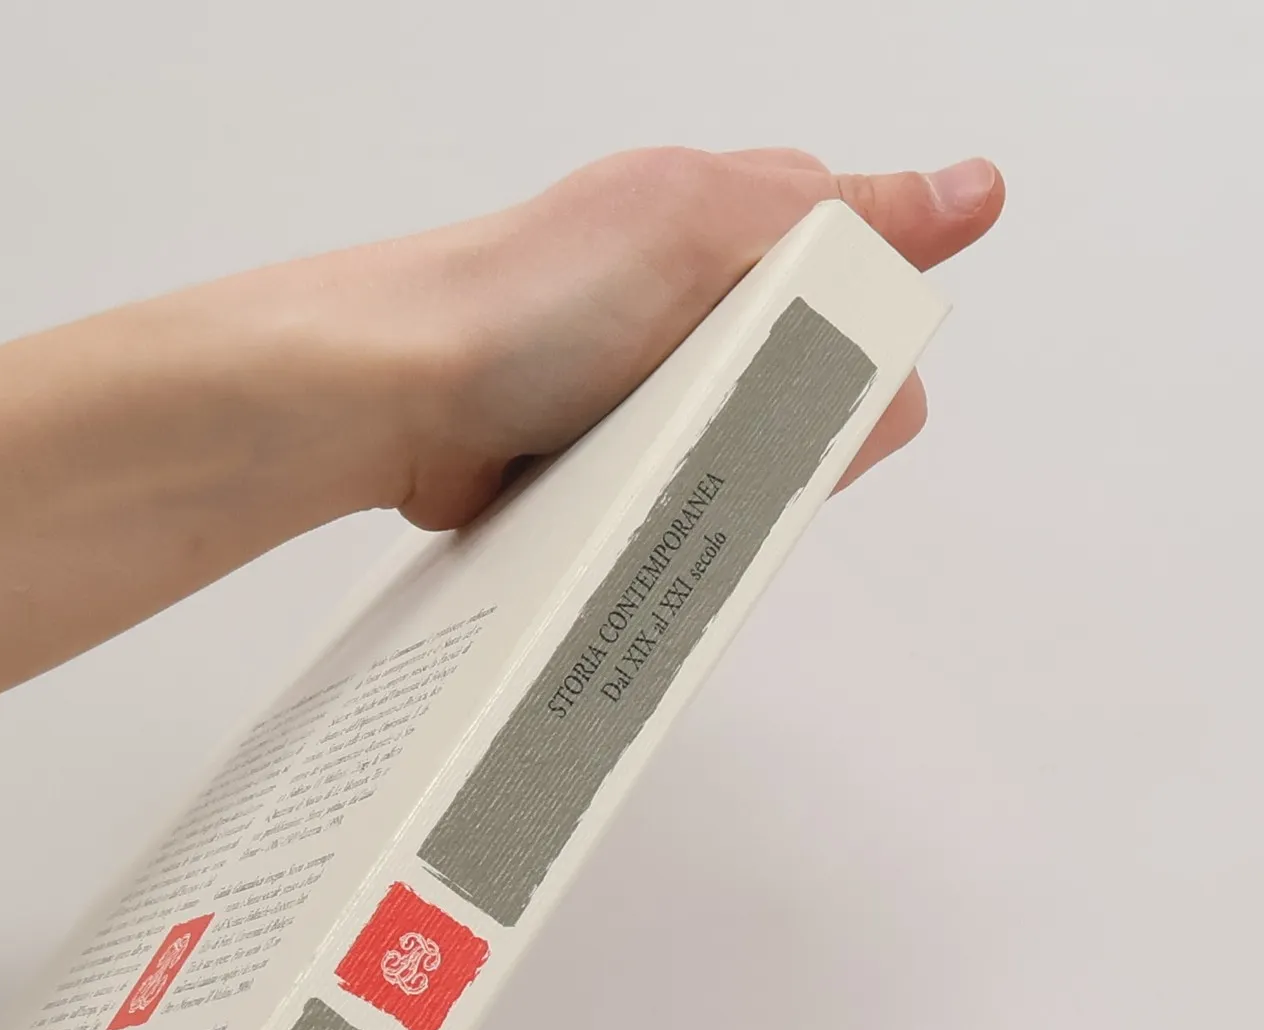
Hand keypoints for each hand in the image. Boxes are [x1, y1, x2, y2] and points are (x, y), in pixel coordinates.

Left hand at [326, 147, 1005, 527]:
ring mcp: (651, 383)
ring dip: (735, 461)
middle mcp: (698, 300)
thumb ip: (846, 220)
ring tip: (668, 450)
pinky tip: (645, 495)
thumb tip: (972, 191)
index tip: (823, 370)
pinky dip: (678, 498)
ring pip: (759, 446)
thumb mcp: (701, 228)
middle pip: (824, 380)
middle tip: (729, 412)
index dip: (864, 335)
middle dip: (798, 411)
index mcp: (735, 220)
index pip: (869, 272)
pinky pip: (684, 491)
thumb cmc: (522, 299)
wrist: (397, 397)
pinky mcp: (611, 455)